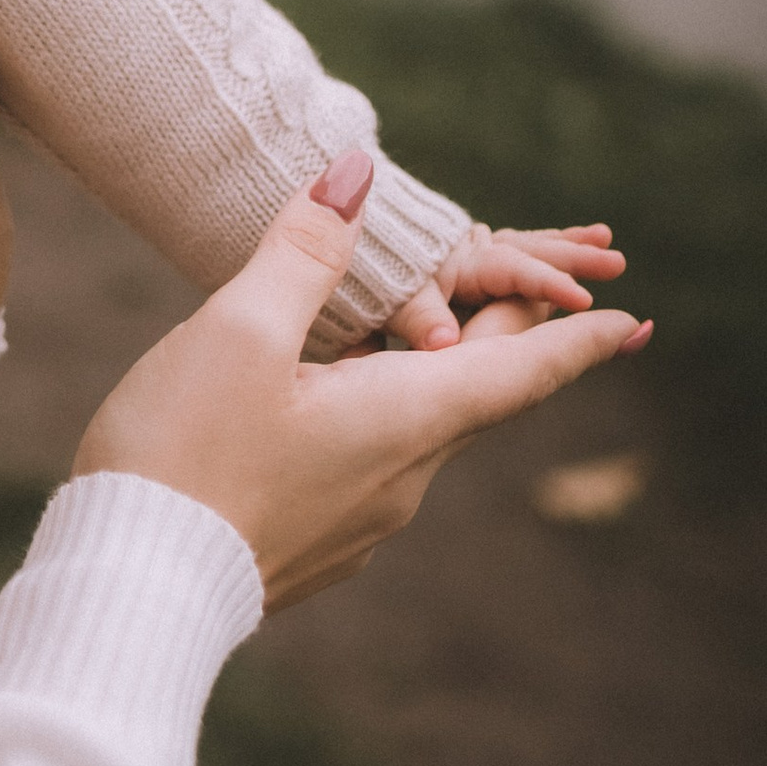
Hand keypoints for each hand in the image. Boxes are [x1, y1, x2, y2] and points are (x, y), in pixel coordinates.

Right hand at [75, 166, 650, 609]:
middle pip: (472, 390)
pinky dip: (374, 412)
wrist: (130, 590)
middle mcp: (403, 478)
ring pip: (414, 426)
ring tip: (424, 329)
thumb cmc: (184, 453)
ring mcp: (361, 520)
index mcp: (406, 419)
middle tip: (545, 291)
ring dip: (430, 372)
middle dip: (507, 334)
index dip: (578, 338)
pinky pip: (367, 461)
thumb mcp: (239, 331)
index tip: (636, 321)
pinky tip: (324, 402)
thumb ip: (305, 252)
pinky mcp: (316, 543)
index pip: (521, 370)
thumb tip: (358, 175)